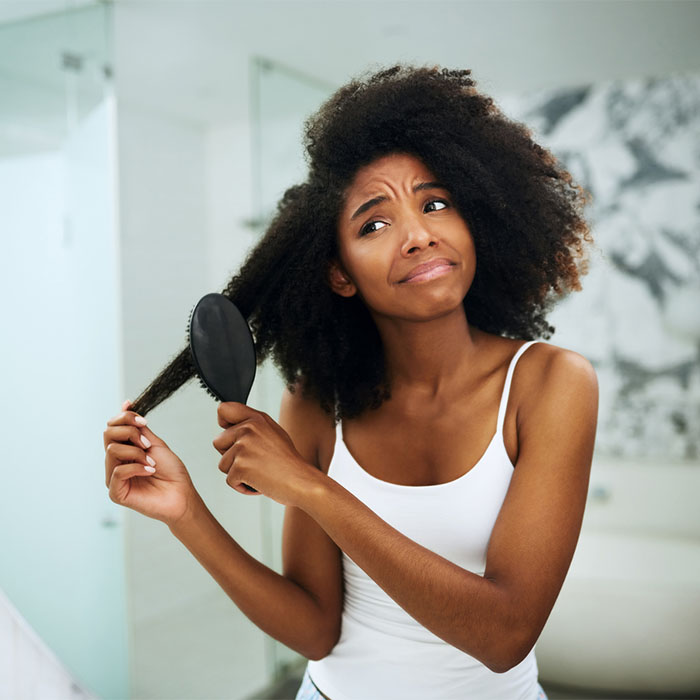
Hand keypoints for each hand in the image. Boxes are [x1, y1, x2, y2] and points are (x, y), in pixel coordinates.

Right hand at [103, 400, 199, 525]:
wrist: (182, 494)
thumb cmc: (171, 471)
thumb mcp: (155, 443)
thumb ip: (138, 428)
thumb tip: (125, 404)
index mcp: (123, 449)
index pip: (111, 426)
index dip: (125, 418)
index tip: (143, 421)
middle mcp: (115, 462)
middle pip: (107, 434)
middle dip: (130, 432)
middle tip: (148, 444)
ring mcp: (113, 478)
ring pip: (112, 450)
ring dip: (137, 452)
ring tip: (152, 462)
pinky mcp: (116, 492)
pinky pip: (118, 471)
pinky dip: (136, 467)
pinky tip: (150, 471)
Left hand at [212, 402, 318, 504]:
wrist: (302, 481)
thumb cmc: (288, 462)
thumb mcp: (273, 433)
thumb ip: (252, 426)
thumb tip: (230, 427)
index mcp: (257, 419)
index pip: (224, 409)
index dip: (223, 424)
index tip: (231, 436)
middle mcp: (248, 429)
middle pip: (218, 441)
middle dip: (230, 455)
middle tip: (253, 461)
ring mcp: (243, 447)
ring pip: (222, 464)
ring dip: (237, 473)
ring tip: (259, 472)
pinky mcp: (240, 466)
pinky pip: (229, 480)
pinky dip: (241, 486)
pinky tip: (259, 482)